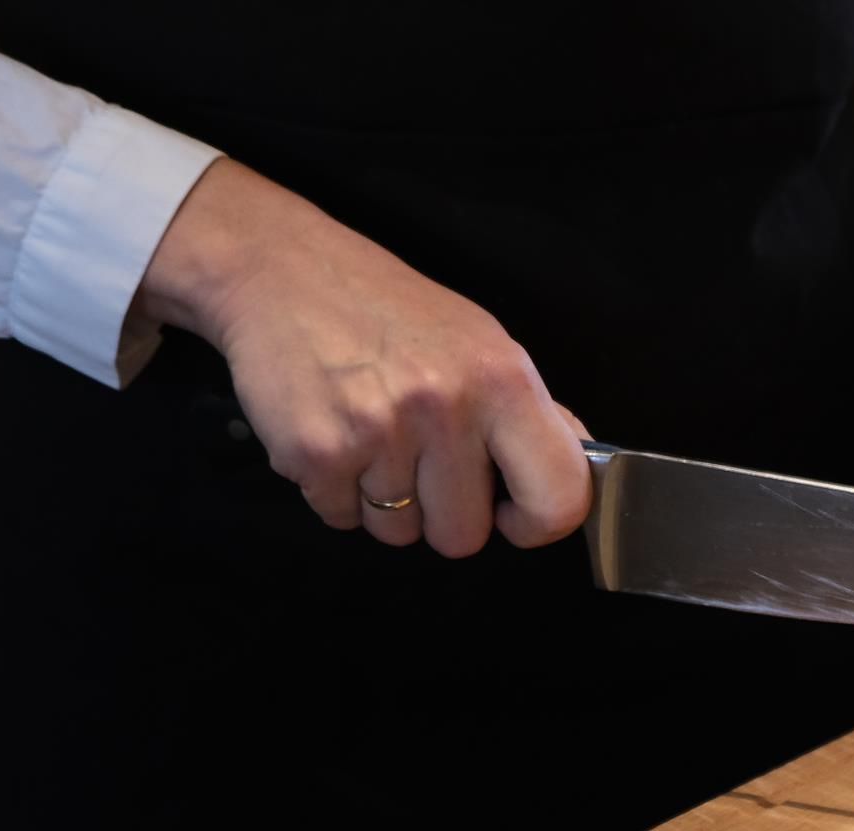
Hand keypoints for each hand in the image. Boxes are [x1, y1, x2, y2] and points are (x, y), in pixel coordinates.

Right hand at [137, 159, 591, 555]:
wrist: (279, 269)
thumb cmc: (382, 307)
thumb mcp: (475, 338)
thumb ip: (525, 408)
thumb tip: (574, 461)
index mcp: (501, 379)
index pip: (558, 496)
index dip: (538, 524)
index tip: (510, 514)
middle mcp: (447, 406)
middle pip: (462, 537)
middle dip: (438, 513)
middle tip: (414, 456)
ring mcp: (379, 433)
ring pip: (398, 534)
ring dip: (381, 501)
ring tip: (367, 434)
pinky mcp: (317, 453)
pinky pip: (339, 518)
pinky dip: (332, 490)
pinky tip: (330, 432)